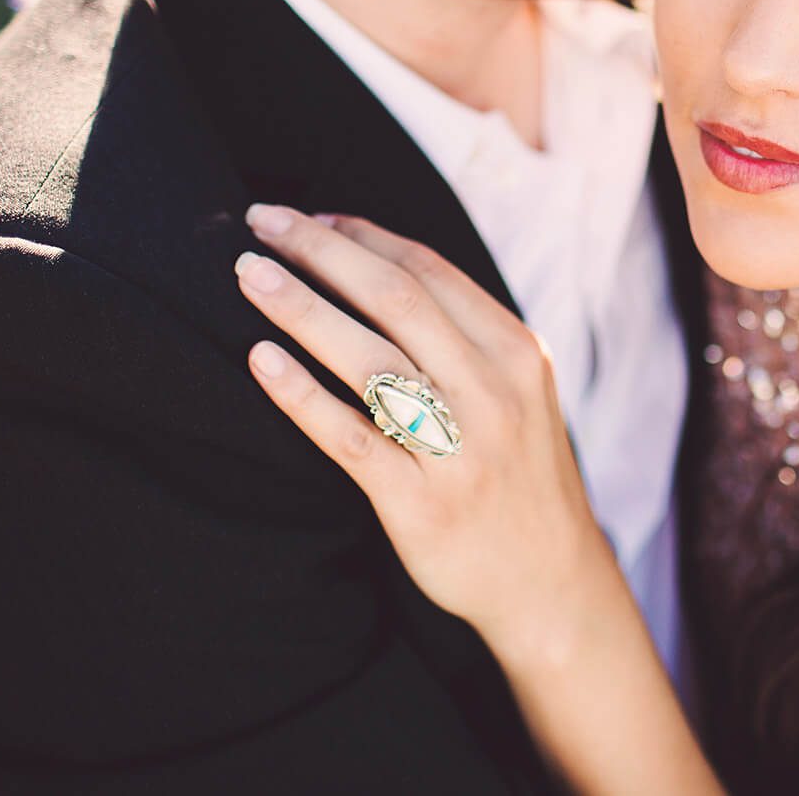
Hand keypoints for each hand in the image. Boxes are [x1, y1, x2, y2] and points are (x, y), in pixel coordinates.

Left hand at [234, 203, 617, 653]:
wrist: (549, 582)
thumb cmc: (518, 472)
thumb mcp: (520, 390)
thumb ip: (465, 335)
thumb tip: (375, 263)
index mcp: (516, 351)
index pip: (428, 270)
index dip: (361, 236)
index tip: (307, 218)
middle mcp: (493, 391)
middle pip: (394, 298)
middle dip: (321, 251)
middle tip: (260, 221)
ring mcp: (458, 448)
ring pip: (368, 358)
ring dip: (301, 307)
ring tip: (249, 274)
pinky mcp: (420, 502)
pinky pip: (349, 437)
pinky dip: (301, 394)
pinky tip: (261, 360)